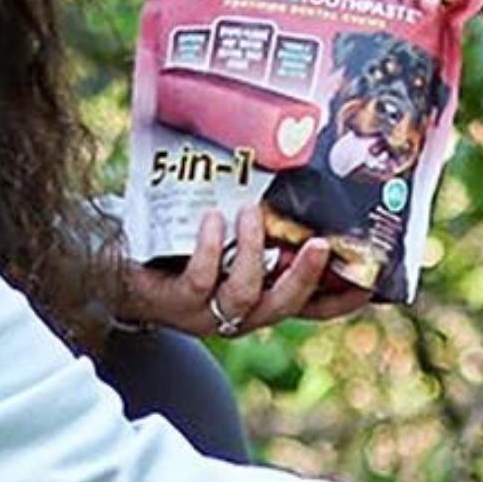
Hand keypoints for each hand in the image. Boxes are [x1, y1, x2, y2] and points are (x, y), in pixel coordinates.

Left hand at [123, 204, 372, 337]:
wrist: (113, 261)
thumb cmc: (173, 240)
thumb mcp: (224, 230)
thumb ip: (257, 219)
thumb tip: (293, 168)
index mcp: (258, 297)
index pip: (309, 308)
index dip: (340, 300)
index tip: (369, 282)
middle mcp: (238, 313)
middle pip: (284, 306)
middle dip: (305, 278)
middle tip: (321, 245)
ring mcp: (206, 313)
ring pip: (245, 294)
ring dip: (254, 251)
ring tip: (250, 212)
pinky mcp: (175, 303)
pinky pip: (202, 279)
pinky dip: (211, 247)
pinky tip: (212, 218)